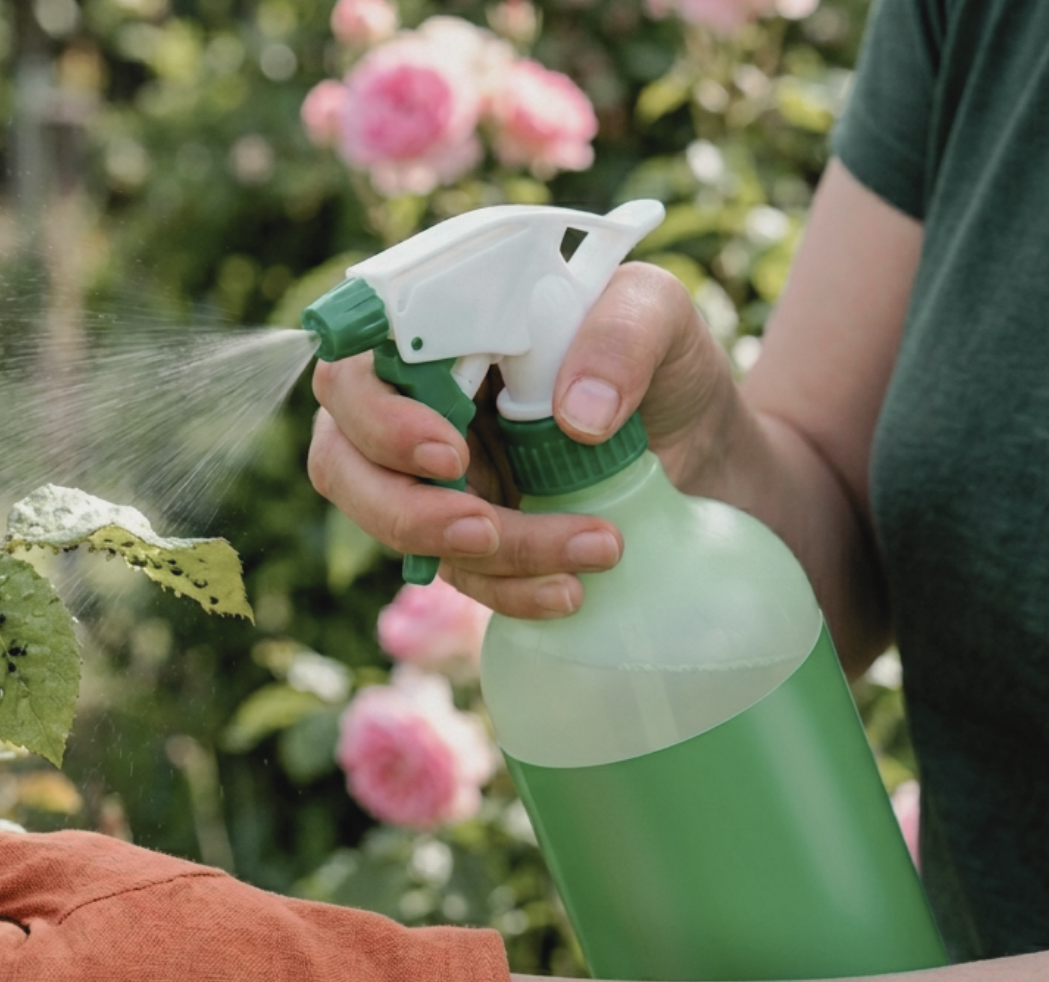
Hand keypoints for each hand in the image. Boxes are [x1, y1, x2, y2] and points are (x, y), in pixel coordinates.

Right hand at [307, 263, 733, 617]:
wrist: (712, 451)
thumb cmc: (663, 363)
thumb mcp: (660, 315)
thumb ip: (622, 334)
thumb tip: (574, 414)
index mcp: (434, 331)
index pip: (356, 365)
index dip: (378, 416)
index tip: (448, 451)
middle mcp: (413, 403)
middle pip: (342, 459)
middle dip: (402, 506)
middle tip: (484, 525)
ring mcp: (433, 477)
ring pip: (393, 527)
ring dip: (479, 554)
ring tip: (592, 551)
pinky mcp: (467, 536)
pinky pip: (457, 577)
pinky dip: (509, 592)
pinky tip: (571, 593)